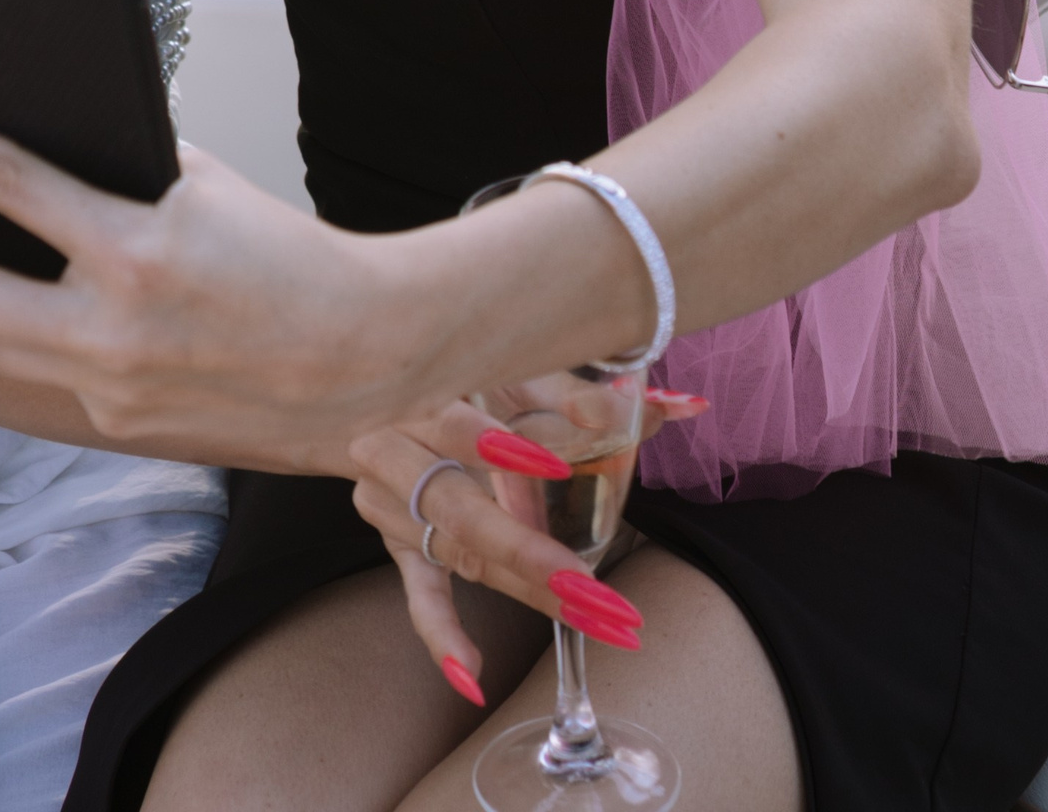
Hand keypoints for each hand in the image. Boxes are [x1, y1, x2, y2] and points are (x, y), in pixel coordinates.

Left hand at [0, 93, 440, 468]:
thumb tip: (34, 148)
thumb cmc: (288, 258)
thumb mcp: (201, 186)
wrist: (362, 357)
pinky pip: (28, 373)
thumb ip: (117, 173)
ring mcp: (105, 387)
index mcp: (137, 251)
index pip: (2, 181)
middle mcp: (111, 329)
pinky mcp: (112, 421)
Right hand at [349, 405, 680, 697]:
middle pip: (459, 509)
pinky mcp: (399, 544)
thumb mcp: (512, 369)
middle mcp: (393, 453)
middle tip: (589, 584)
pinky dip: (443, 638)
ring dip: (524, 588)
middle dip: (527, 550)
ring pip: (460, 552)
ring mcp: (392, 505)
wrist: (373, 391)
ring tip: (587, 614)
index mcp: (418, 397)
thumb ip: (583, 390)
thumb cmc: (462, 372)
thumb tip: (675, 408)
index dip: (496, 447)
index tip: (552, 465)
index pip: (454, 426)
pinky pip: (418, 597)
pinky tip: (473, 677)